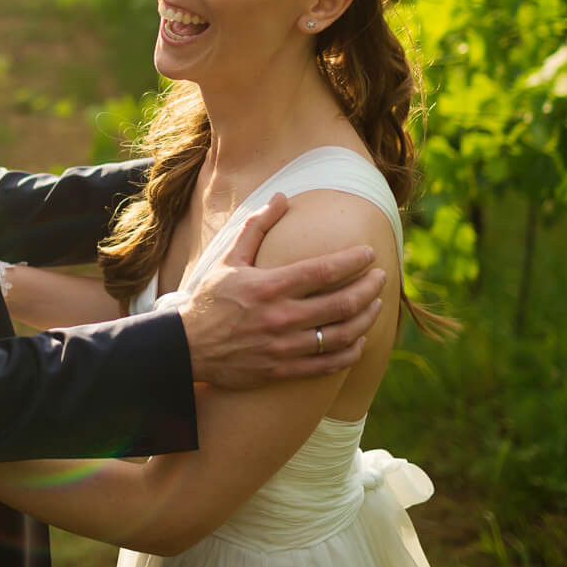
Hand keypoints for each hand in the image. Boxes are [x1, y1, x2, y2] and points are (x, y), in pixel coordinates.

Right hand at [178, 192, 384, 388]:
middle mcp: (280, 317)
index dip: (353, 261)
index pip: (323, 271)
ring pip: (341, 335)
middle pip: (341, 303)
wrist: (185, 347)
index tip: (369, 253)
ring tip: (376, 305)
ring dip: (366, 318)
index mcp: (268, 286)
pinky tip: (358, 339)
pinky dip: (350, 352)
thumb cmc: (208, 299)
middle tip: (382, 277)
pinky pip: (327, 365)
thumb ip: (257, 227)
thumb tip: (281, 197)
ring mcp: (283, 347)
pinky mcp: (282, 370)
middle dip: (369, 288)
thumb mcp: (228, 259)